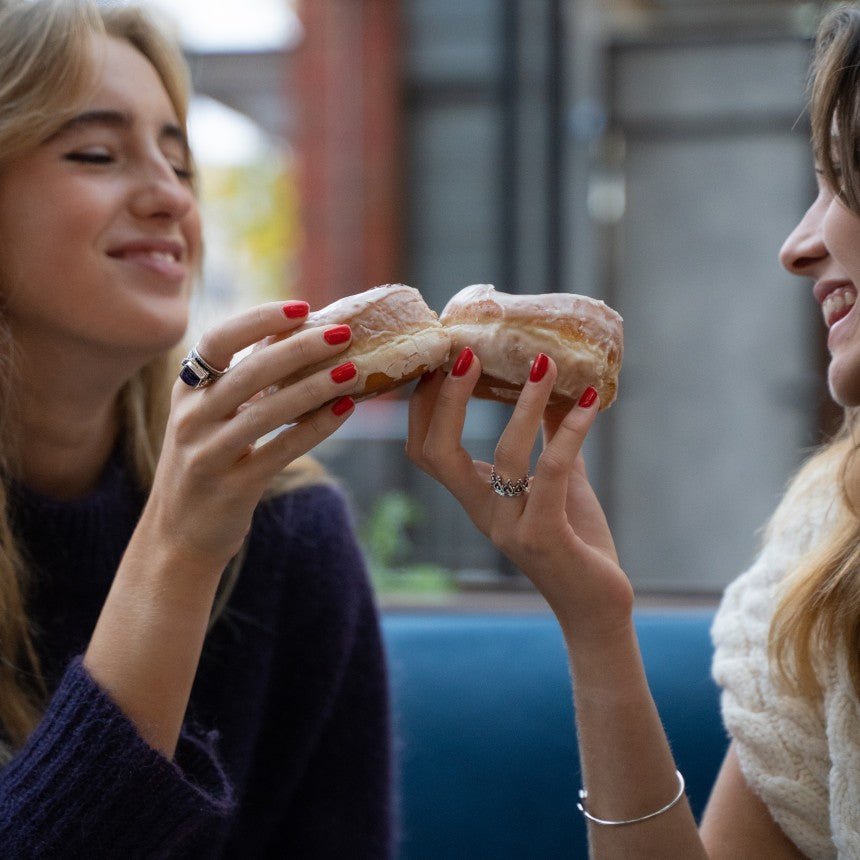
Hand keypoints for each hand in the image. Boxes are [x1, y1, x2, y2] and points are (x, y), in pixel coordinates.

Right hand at [145, 300, 357, 570]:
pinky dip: (315, 428)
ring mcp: (208, 454)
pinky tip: (344, 410)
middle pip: (249, 372)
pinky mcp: (231, 487)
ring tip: (352, 370)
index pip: (218, 340)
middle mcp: (191, 418)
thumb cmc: (207, 462)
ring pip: (267, 412)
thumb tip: (296, 331)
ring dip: (314, 387)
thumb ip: (246, 375)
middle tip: (342, 333)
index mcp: (186, 390)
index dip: (259, 319)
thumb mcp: (212, 415)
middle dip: (300, 349)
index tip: (302, 307)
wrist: (180, 534)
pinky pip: (280, 451)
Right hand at [407, 348, 633, 638]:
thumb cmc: (577, 542)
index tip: (443, 355)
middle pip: (436, 452)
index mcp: (477, 498)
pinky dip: (570, 432)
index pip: (426, 448)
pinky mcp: (544, 537)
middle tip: (468, 351)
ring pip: (503, 456)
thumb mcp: (561, 481)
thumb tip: (552, 382)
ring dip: (524, 404)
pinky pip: (552, 473)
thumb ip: (550, 437)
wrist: (598, 609)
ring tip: (545, 364)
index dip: (424, 403)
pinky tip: (590, 401)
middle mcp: (482, 513)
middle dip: (445, 399)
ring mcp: (509, 527)